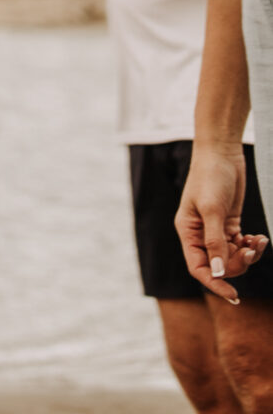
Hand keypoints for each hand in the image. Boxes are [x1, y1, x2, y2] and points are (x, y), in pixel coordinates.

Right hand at [177, 140, 269, 301]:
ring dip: (247, 256)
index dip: (215, 283)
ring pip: (232, 258)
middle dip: (237, 264)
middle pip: (218, 266)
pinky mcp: (229, 224)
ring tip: (257, 242)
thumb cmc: (210, 176)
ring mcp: (215, 230)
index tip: (235, 295)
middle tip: (249, 252)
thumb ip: (215, 242)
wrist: (222, 152)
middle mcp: (200, 234)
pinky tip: (259, 238)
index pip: (199, 268)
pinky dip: (252, 246)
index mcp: (188, 232)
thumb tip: (218, 273)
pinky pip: (240, 246)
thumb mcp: (212, 209)